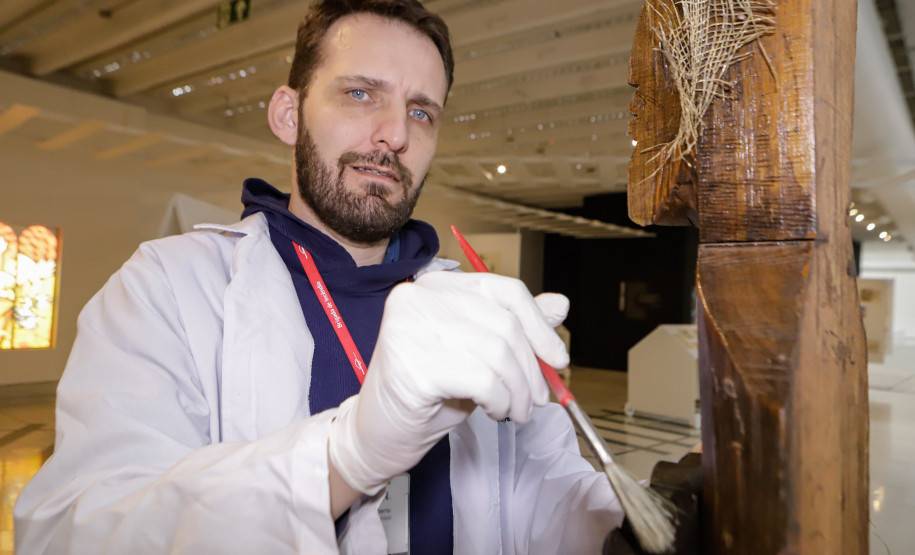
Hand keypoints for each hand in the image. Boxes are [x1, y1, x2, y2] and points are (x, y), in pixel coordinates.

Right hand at [328, 272, 569, 493]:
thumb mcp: (478, 354)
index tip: (558, 359)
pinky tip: (494, 412)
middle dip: (531, 369)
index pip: (503, 289)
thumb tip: (561, 303)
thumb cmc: (428, 393)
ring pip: (497, 354)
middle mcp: (418, 297)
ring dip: (517, 391)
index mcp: (435, 285)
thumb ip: (514, 327)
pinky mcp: (411, 363)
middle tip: (538, 400)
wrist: (378, 435)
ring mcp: (411, 327)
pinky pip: (482, 380)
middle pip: (504, 324)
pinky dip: (500, 401)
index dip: (538, 325)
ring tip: (515, 411)